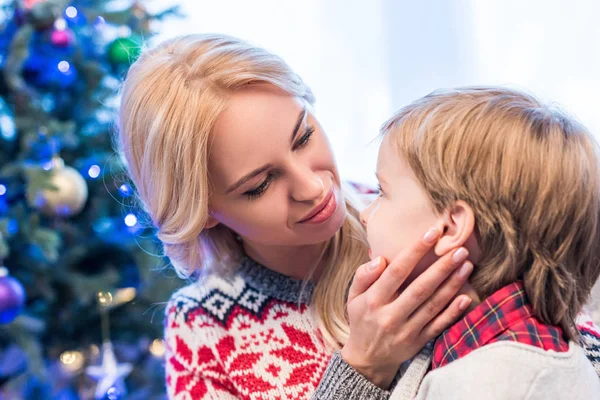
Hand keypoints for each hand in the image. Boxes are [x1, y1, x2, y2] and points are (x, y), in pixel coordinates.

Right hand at [340, 228, 472, 388]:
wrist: (366, 358)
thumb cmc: (361, 319)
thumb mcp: (353, 296)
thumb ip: (363, 276)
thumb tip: (380, 258)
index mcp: (373, 300)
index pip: (397, 271)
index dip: (415, 251)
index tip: (432, 233)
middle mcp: (391, 315)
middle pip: (420, 288)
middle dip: (442, 267)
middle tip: (460, 249)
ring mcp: (407, 330)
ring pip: (433, 305)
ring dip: (452, 285)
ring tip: (466, 265)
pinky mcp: (419, 342)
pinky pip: (439, 326)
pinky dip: (453, 312)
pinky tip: (466, 297)